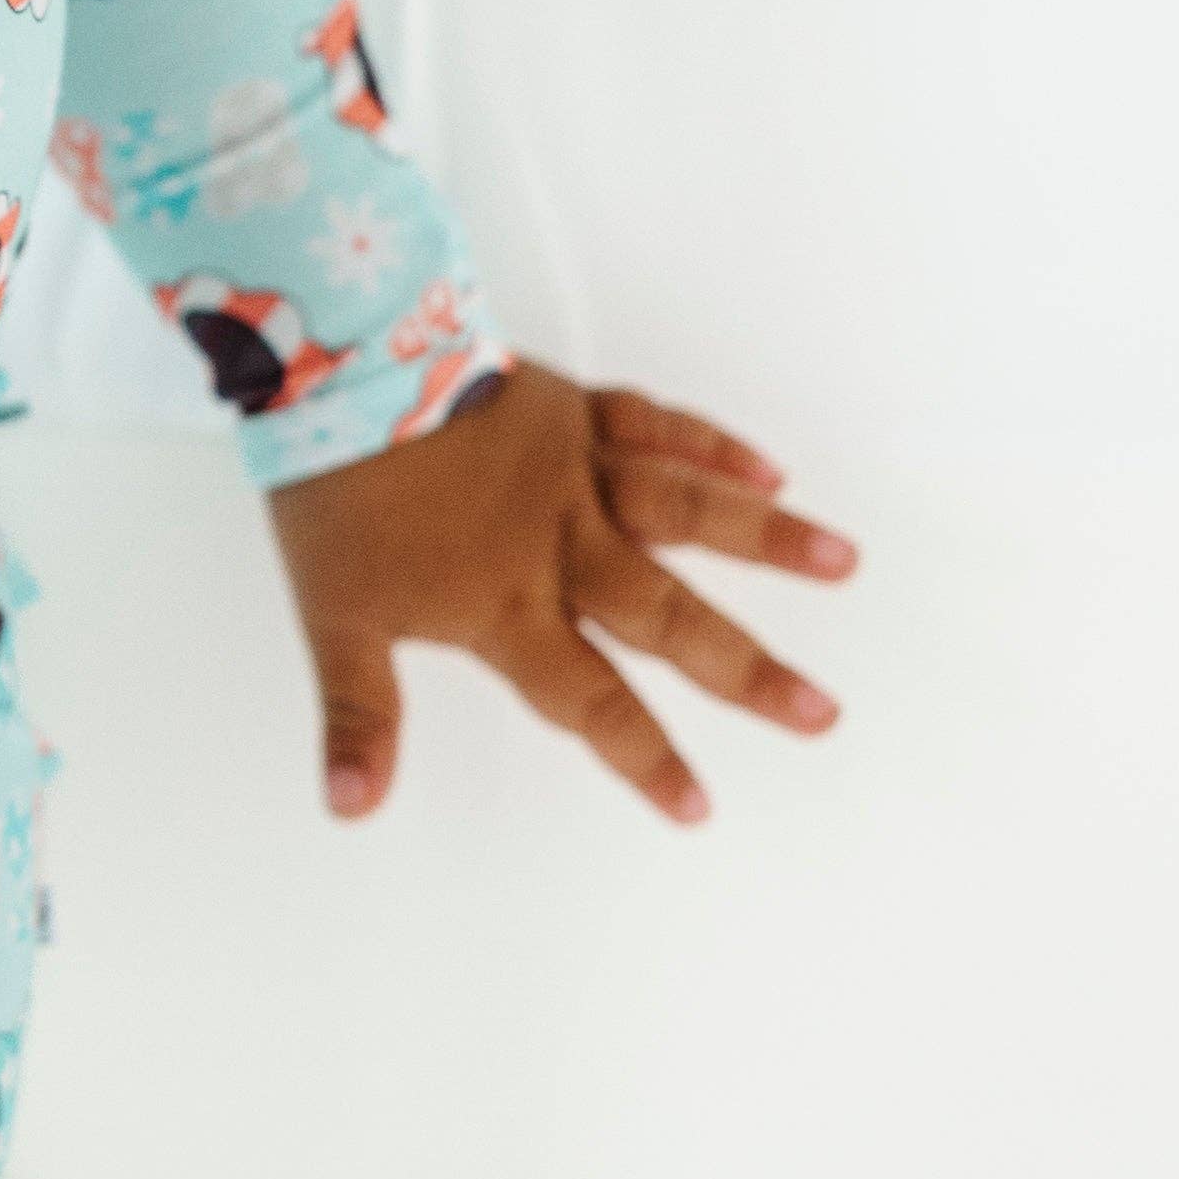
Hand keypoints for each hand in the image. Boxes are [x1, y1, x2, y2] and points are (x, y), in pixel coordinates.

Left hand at [265, 363, 854, 828]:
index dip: (644, 756)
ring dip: (767, 537)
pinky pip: (656, 426)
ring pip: (688, 510)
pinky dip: (712, 446)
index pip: (589, 699)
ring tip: (844, 563)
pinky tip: (769, 468)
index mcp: (509, 604)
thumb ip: (358, 717)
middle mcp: (563, 544)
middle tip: (821, 713)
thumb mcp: (334, 618)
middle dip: (746, 672)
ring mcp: (577, 472)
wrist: (335, 370)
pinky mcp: (573, 409)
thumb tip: (350, 807)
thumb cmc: (333, 495)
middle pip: (669, 617)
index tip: (699, 806)